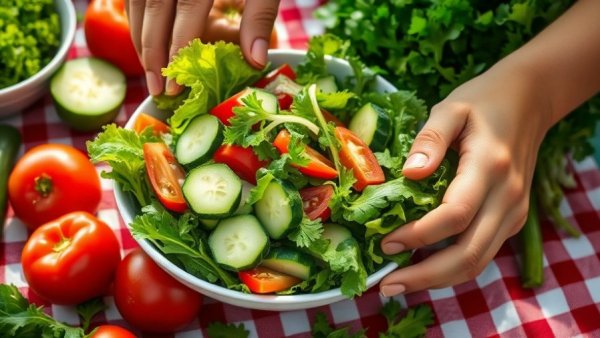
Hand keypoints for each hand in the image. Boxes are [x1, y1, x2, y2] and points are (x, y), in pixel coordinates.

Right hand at [126, 0, 279, 95]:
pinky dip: (136, 16)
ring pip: (137, 1)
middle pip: (154, 9)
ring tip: (149, 71)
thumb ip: (259, 14)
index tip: (175, 84)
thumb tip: (255, 61)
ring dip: (140, 37)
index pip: (185, 11)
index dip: (177, 49)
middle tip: (157, 89)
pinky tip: (144, 37)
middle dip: (152, 52)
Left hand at [378, 59, 553, 295]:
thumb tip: (409, 173)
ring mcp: (514, 211)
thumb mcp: (451, 107)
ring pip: (478, 262)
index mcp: (490, 167)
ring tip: (400, 284)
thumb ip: (430, 138)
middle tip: (386, 284)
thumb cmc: (484, 101)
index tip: (386, 241)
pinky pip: (482, 253)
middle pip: (469, 253)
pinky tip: (423, 266)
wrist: (529, 102)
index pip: (455, 214)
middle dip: (425, 275)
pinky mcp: (512, 218)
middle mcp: (508, 197)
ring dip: (437, 279)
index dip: (418, 234)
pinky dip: (452, 267)